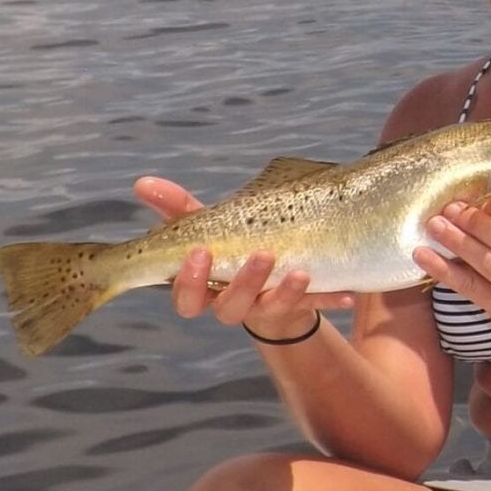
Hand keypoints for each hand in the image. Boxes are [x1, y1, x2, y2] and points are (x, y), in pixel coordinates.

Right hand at [132, 176, 354, 338]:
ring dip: (287, 292)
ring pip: (272, 308)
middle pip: (231, 308)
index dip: (190, 280)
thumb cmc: (229, 247)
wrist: (270, 278)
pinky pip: (318, 306)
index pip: (187, 297)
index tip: (200, 251)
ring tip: (301, 271)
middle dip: (244, 284)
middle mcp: (234, 303)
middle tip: (262, 255)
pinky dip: (332, 299)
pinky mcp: (300, 306)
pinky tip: (348, 295)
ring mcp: (268, 307)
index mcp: (205, 289)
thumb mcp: (206, 225)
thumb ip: (177, 208)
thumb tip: (141, 182)